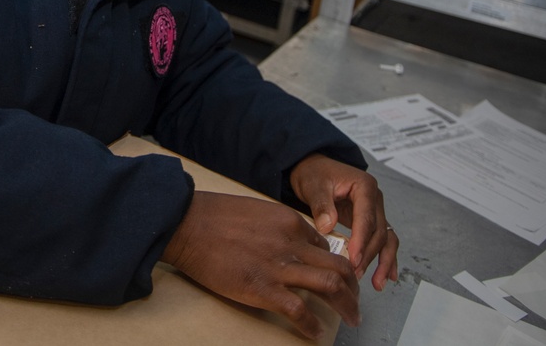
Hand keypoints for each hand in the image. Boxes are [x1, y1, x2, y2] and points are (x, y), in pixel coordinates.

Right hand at [161, 191, 359, 339]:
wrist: (189, 223)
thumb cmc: (215, 216)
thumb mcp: (257, 212)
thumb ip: (278, 228)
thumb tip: (288, 246)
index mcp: (290, 222)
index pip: (325, 248)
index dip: (336, 266)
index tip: (339, 279)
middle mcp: (292, 243)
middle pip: (339, 267)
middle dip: (353, 288)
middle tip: (356, 303)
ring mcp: (279, 267)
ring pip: (329, 286)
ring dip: (346, 306)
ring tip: (351, 318)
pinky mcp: (262, 289)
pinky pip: (299, 311)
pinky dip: (312, 325)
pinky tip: (315, 334)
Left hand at [289, 154, 398, 290]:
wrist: (314, 169)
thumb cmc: (315, 174)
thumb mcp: (314, 185)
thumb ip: (321, 205)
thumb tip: (327, 226)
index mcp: (364, 186)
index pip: (366, 218)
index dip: (361, 241)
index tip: (354, 260)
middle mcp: (375, 198)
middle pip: (378, 232)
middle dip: (368, 255)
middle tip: (355, 274)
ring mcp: (375, 210)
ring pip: (386, 239)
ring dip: (383, 261)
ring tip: (377, 283)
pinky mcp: (370, 220)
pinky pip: (383, 240)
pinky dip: (386, 257)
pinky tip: (387, 275)